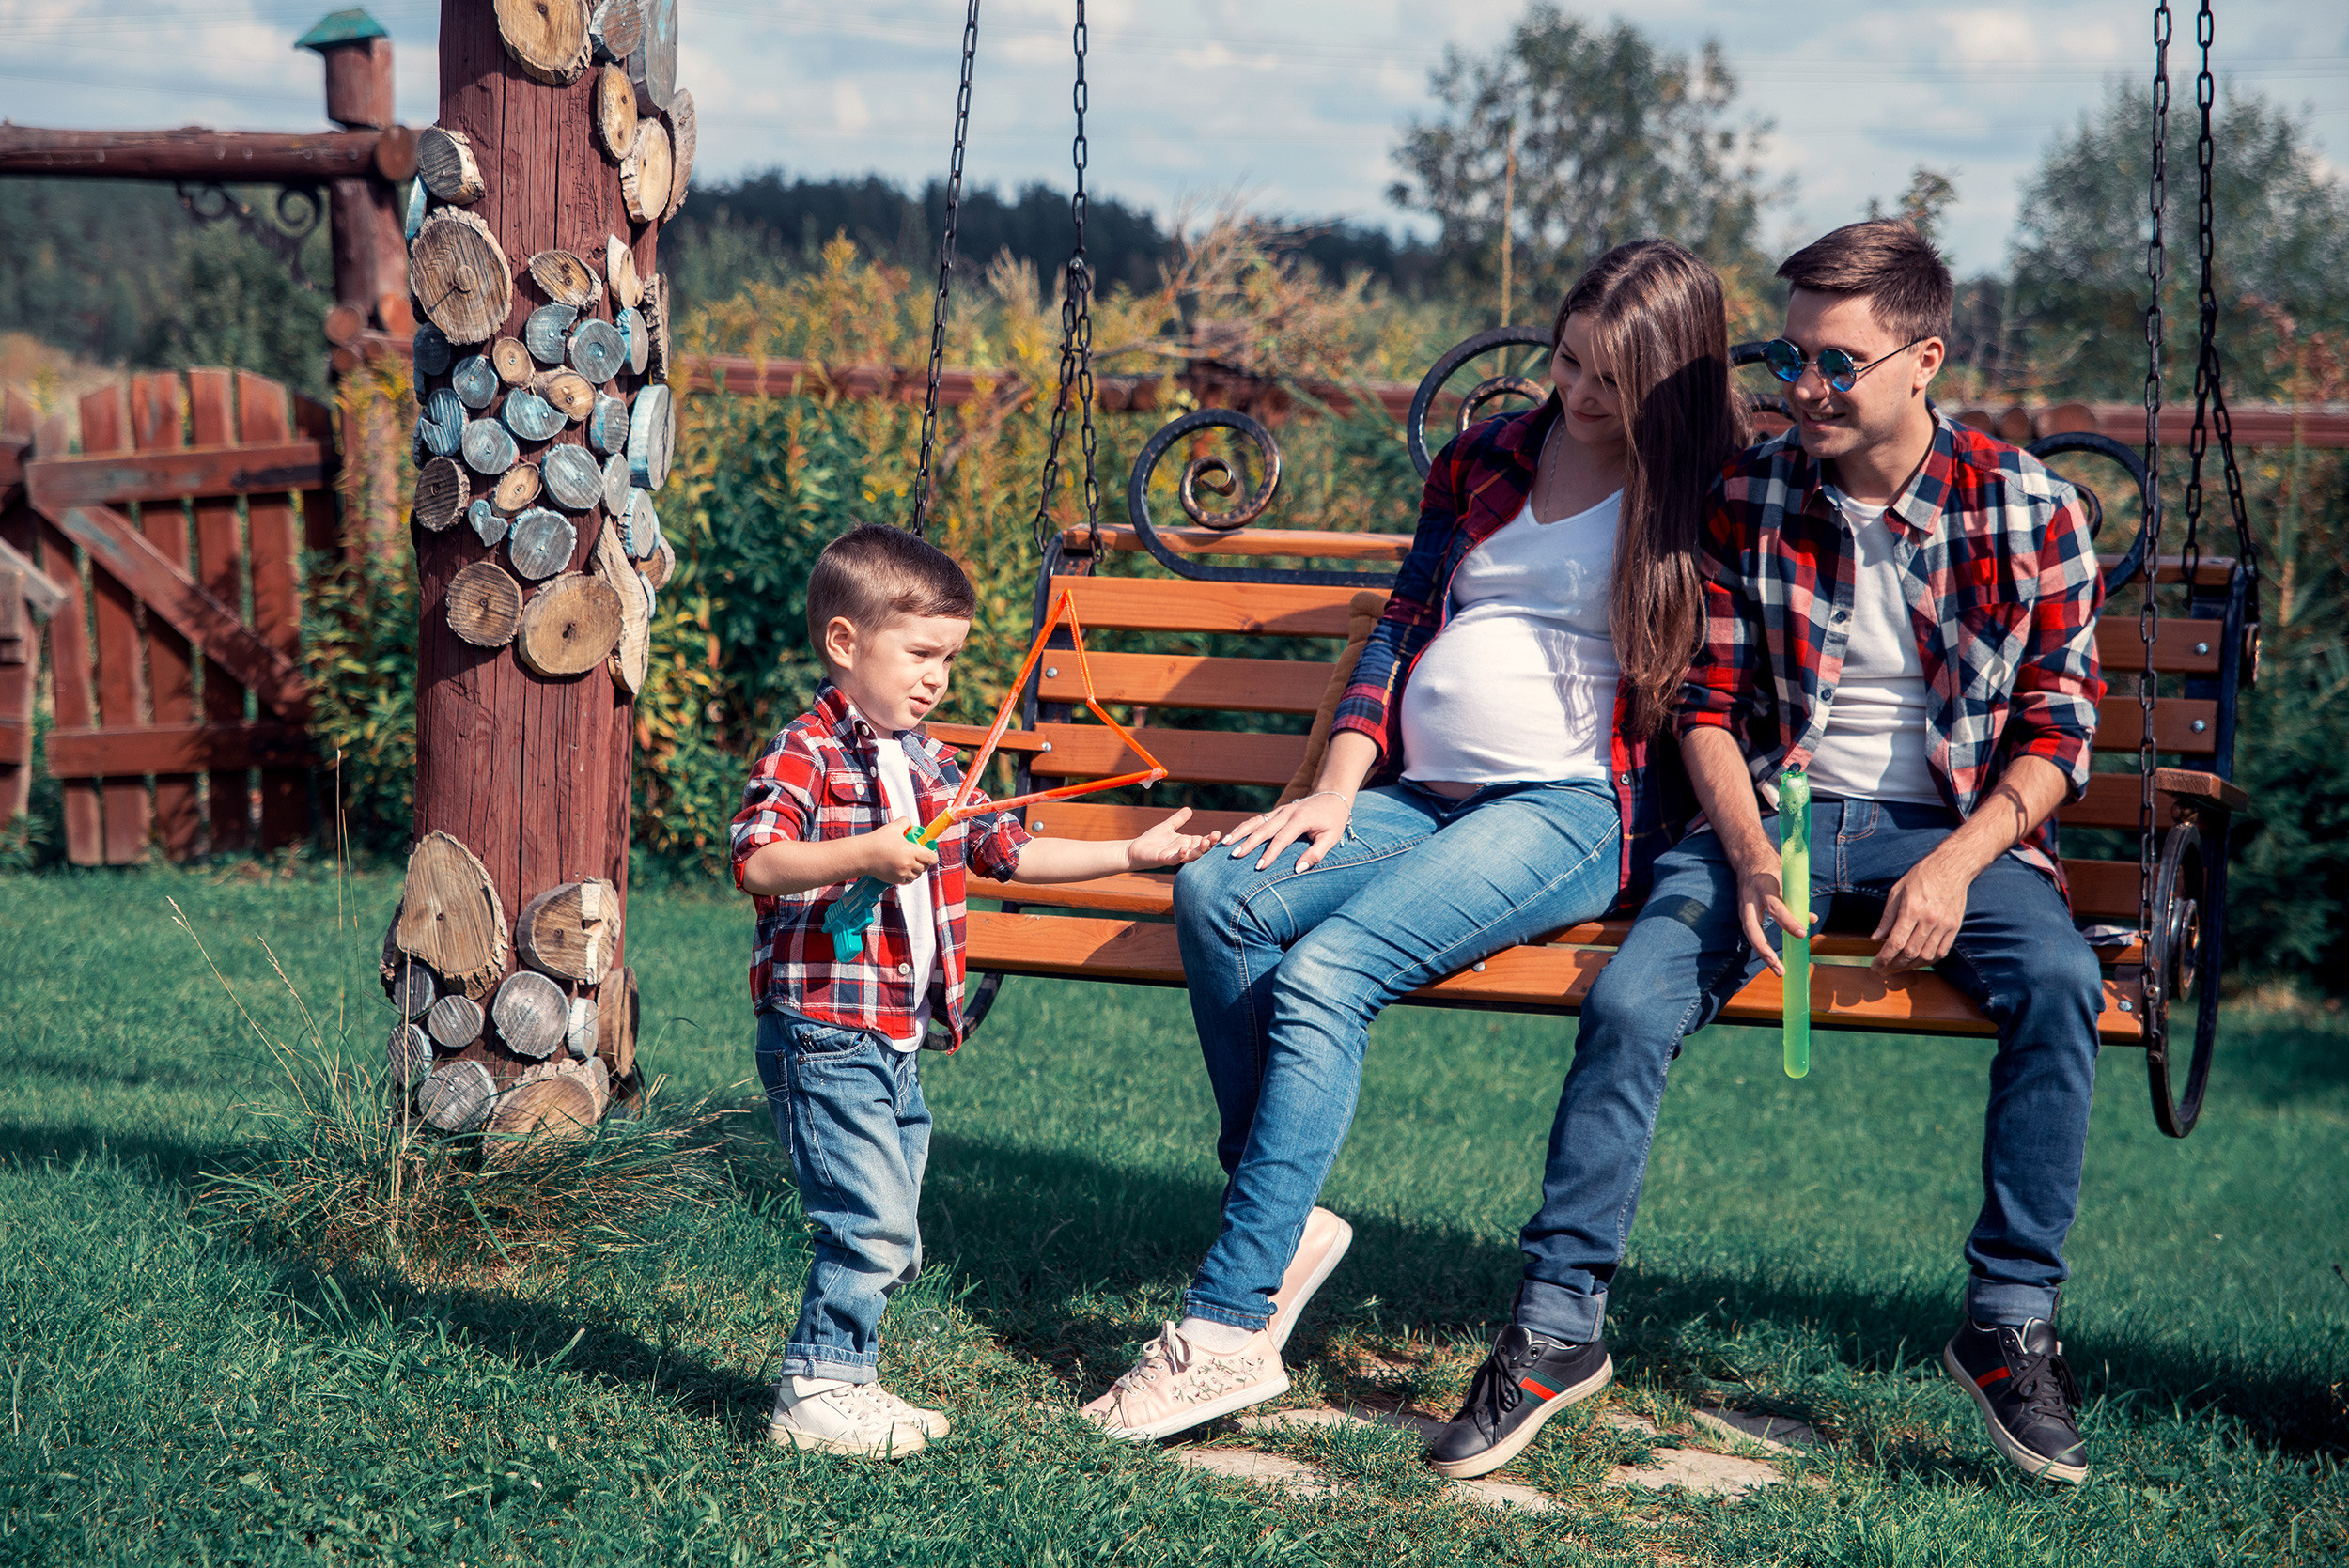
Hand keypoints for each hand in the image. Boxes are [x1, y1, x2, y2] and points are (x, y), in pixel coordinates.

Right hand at [861, 817, 938, 885]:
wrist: (863, 855)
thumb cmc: (877, 841)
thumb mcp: (894, 827)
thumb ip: (905, 822)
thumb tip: (911, 825)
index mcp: (911, 851)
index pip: (931, 858)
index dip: (933, 855)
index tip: (930, 852)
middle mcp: (908, 864)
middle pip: (925, 867)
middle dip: (924, 861)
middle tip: (920, 856)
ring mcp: (902, 874)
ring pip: (917, 875)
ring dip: (917, 869)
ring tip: (911, 862)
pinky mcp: (895, 880)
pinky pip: (908, 881)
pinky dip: (909, 876)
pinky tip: (905, 869)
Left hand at [1127, 807, 1223, 868]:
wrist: (1135, 850)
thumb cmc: (1152, 840)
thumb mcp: (1167, 827)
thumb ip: (1178, 820)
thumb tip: (1189, 809)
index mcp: (1185, 843)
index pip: (1201, 841)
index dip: (1210, 838)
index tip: (1217, 833)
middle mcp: (1182, 851)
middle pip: (1199, 850)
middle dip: (1208, 844)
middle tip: (1215, 836)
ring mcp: (1173, 856)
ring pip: (1190, 856)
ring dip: (1198, 851)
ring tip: (1205, 843)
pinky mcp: (1163, 859)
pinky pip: (1174, 859)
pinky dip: (1179, 855)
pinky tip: (1183, 849)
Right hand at [1223, 791, 1350, 872]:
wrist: (1332, 796)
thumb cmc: (1333, 820)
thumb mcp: (1331, 838)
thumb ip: (1316, 854)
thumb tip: (1298, 869)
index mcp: (1300, 819)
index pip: (1282, 839)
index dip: (1270, 853)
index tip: (1258, 867)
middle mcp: (1287, 812)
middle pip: (1264, 829)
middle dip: (1248, 843)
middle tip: (1235, 855)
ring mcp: (1280, 810)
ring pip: (1256, 821)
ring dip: (1240, 832)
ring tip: (1224, 843)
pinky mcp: (1276, 812)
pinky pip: (1257, 819)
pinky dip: (1243, 827)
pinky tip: (1232, 835)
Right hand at [1734, 854, 1811, 977]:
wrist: (1748, 859)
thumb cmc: (1773, 868)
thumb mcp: (1788, 878)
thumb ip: (1798, 899)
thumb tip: (1812, 920)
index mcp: (1764, 886)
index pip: (1776, 907)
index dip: (1789, 922)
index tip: (1803, 934)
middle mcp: (1750, 898)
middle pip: (1753, 929)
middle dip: (1764, 950)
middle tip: (1779, 966)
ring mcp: (1743, 907)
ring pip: (1750, 935)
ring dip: (1762, 954)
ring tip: (1778, 969)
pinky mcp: (1742, 914)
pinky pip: (1751, 933)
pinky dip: (1761, 947)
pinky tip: (1772, 959)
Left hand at [1870, 850, 1971, 973]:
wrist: (1952, 868)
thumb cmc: (1921, 877)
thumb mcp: (1897, 891)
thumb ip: (1887, 917)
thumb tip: (1876, 938)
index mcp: (1911, 909)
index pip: (1895, 942)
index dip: (1883, 958)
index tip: (1874, 966)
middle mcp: (1929, 919)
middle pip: (1910, 953)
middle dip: (1894, 966)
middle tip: (1884, 970)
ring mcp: (1944, 925)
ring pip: (1926, 956)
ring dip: (1910, 966)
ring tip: (1898, 967)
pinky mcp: (1955, 927)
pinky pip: (1942, 952)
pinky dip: (1929, 961)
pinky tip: (1918, 961)